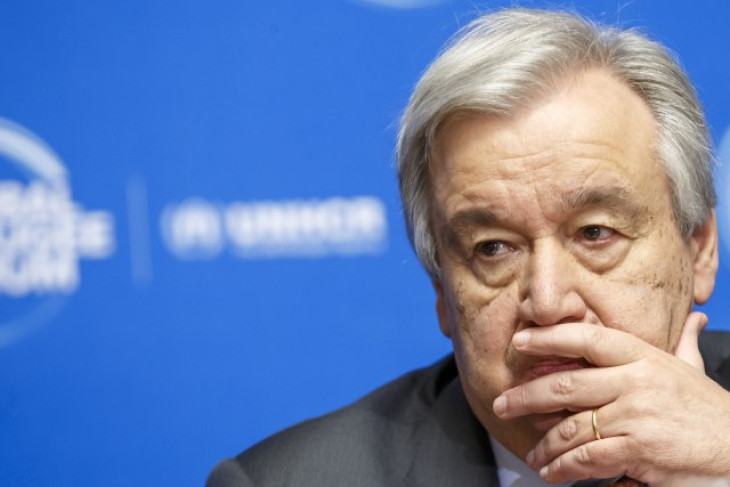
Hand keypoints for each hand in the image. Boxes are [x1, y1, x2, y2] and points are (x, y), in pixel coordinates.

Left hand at [492, 313, 729, 484]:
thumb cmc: (710, 410)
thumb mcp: (693, 369)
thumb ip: (683, 342)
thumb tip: (693, 317)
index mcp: (643, 356)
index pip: (586, 339)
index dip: (548, 337)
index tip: (519, 342)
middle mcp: (635, 381)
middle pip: (565, 384)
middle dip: (526, 397)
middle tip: (502, 405)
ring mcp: (635, 415)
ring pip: (571, 426)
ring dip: (544, 444)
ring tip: (532, 454)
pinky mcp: (637, 449)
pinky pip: (587, 457)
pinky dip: (563, 468)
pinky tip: (552, 473)